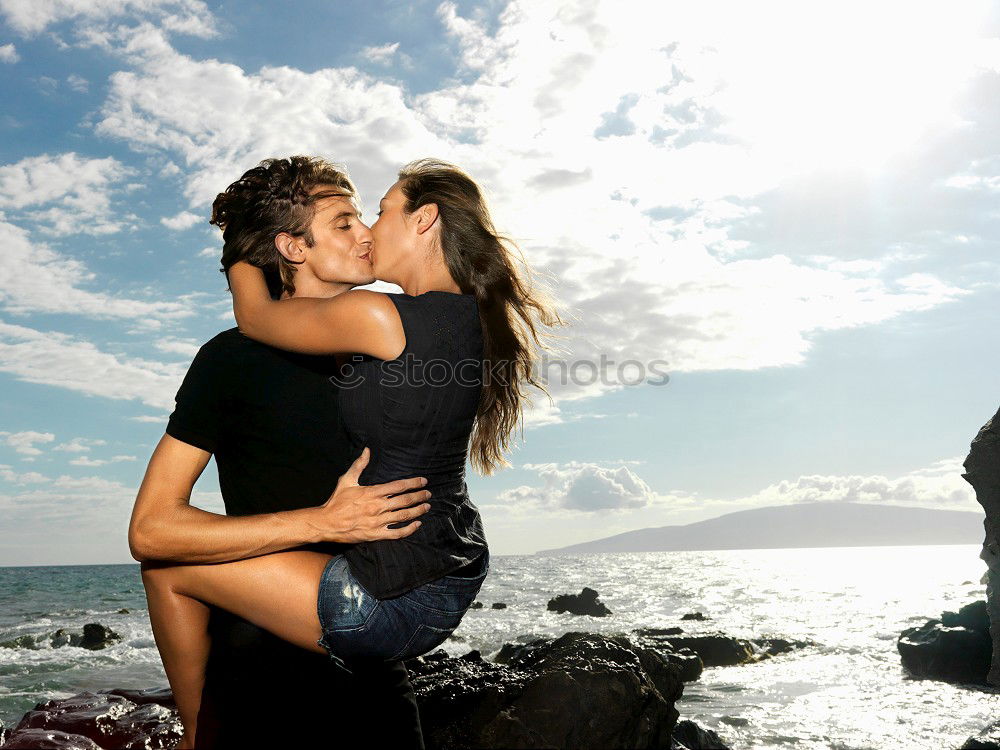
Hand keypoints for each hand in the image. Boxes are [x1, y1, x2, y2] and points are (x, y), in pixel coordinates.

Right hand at [313, 447, 432, 542]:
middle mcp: (377, 506)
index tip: (423, 481)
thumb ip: (359, 465)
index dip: (413, 483)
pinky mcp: (376, 534)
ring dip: (417, 511)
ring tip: (427, 507)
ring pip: (403, 516)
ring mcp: (378, 522)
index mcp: (372, 492)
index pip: (398, 486)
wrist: (326, 523)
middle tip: (428, 494)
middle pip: (404, 500)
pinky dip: (409, 529)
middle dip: (419, 496)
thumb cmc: (336, 501)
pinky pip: (397, 533)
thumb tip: (367, 450)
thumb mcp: (346, 480)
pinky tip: (417, 524)